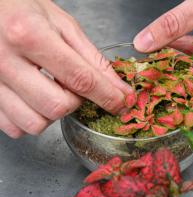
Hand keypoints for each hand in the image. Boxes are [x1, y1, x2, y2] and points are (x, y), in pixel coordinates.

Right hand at [0, 0, 131, 137]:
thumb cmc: (22, 10)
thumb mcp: (62, 24)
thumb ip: (92, 59)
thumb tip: (119, 88)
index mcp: (30, 36)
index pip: (80, 79)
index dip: (107, 96)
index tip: (121, 104)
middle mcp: (5, 61)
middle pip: (57, 106)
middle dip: (75, 103)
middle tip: (73, 87)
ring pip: (35, 124)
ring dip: (53, 114)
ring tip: (51, 91)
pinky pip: (14, 128)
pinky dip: (31, 119)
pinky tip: (33, 100)